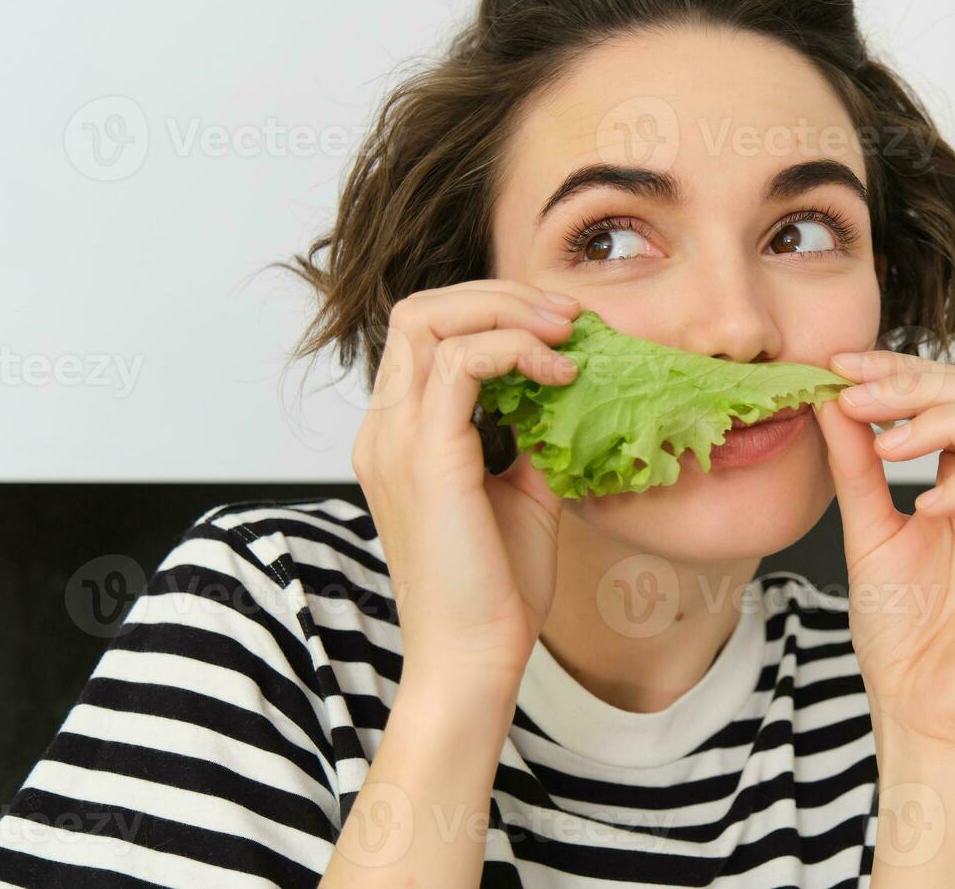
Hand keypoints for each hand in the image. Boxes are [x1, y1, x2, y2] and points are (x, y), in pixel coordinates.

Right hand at [350, 279, 581, 685]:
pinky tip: (560, 376)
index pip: (426, 333)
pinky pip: (462, 362)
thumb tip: (568, 389)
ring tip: (568, 335)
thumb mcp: (522, 492)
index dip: (493, 312)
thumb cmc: (495, 588)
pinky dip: (515, 351)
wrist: (474, 659)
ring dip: (510, 312)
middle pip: (421, 310)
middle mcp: (385, 428)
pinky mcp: (426, 457)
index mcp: (398, 435)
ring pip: (432, 319)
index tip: (562, 329)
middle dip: (502, 295)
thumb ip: (531, 436)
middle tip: (569, 317)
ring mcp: (396, 439)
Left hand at [812, 351, 954, 752]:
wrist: (916, 708)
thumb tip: (831, 397)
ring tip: (888, 448)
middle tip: (857, 399)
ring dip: (947, 420)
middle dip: (919, 385)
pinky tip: (924, 506)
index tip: (839, 367)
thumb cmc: (901, 629)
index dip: (901, 370)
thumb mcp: (866, 529)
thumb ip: (856, 465)